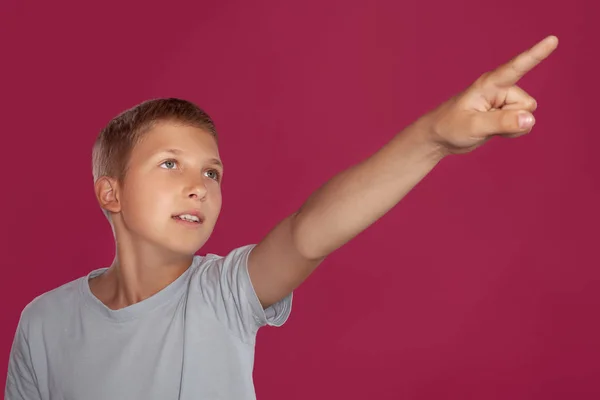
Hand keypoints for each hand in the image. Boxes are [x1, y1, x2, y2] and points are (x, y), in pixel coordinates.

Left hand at [425, 35, 558, 154]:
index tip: (553, 40)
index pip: (516, 67)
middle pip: (527, 104)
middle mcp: (500, 89)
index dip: (535, 54)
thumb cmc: (450, 127)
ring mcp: (504, 102)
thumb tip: (530, 119)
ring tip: (486, 126)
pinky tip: (494, 131)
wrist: (439, 138)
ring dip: (512, 127)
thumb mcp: (473, 126)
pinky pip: (524, 124)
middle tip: (485, 122)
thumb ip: (502, 122)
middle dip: (513, 118)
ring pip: (527, 115)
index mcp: (489, 84)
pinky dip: (513, 132)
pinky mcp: (506, 114)